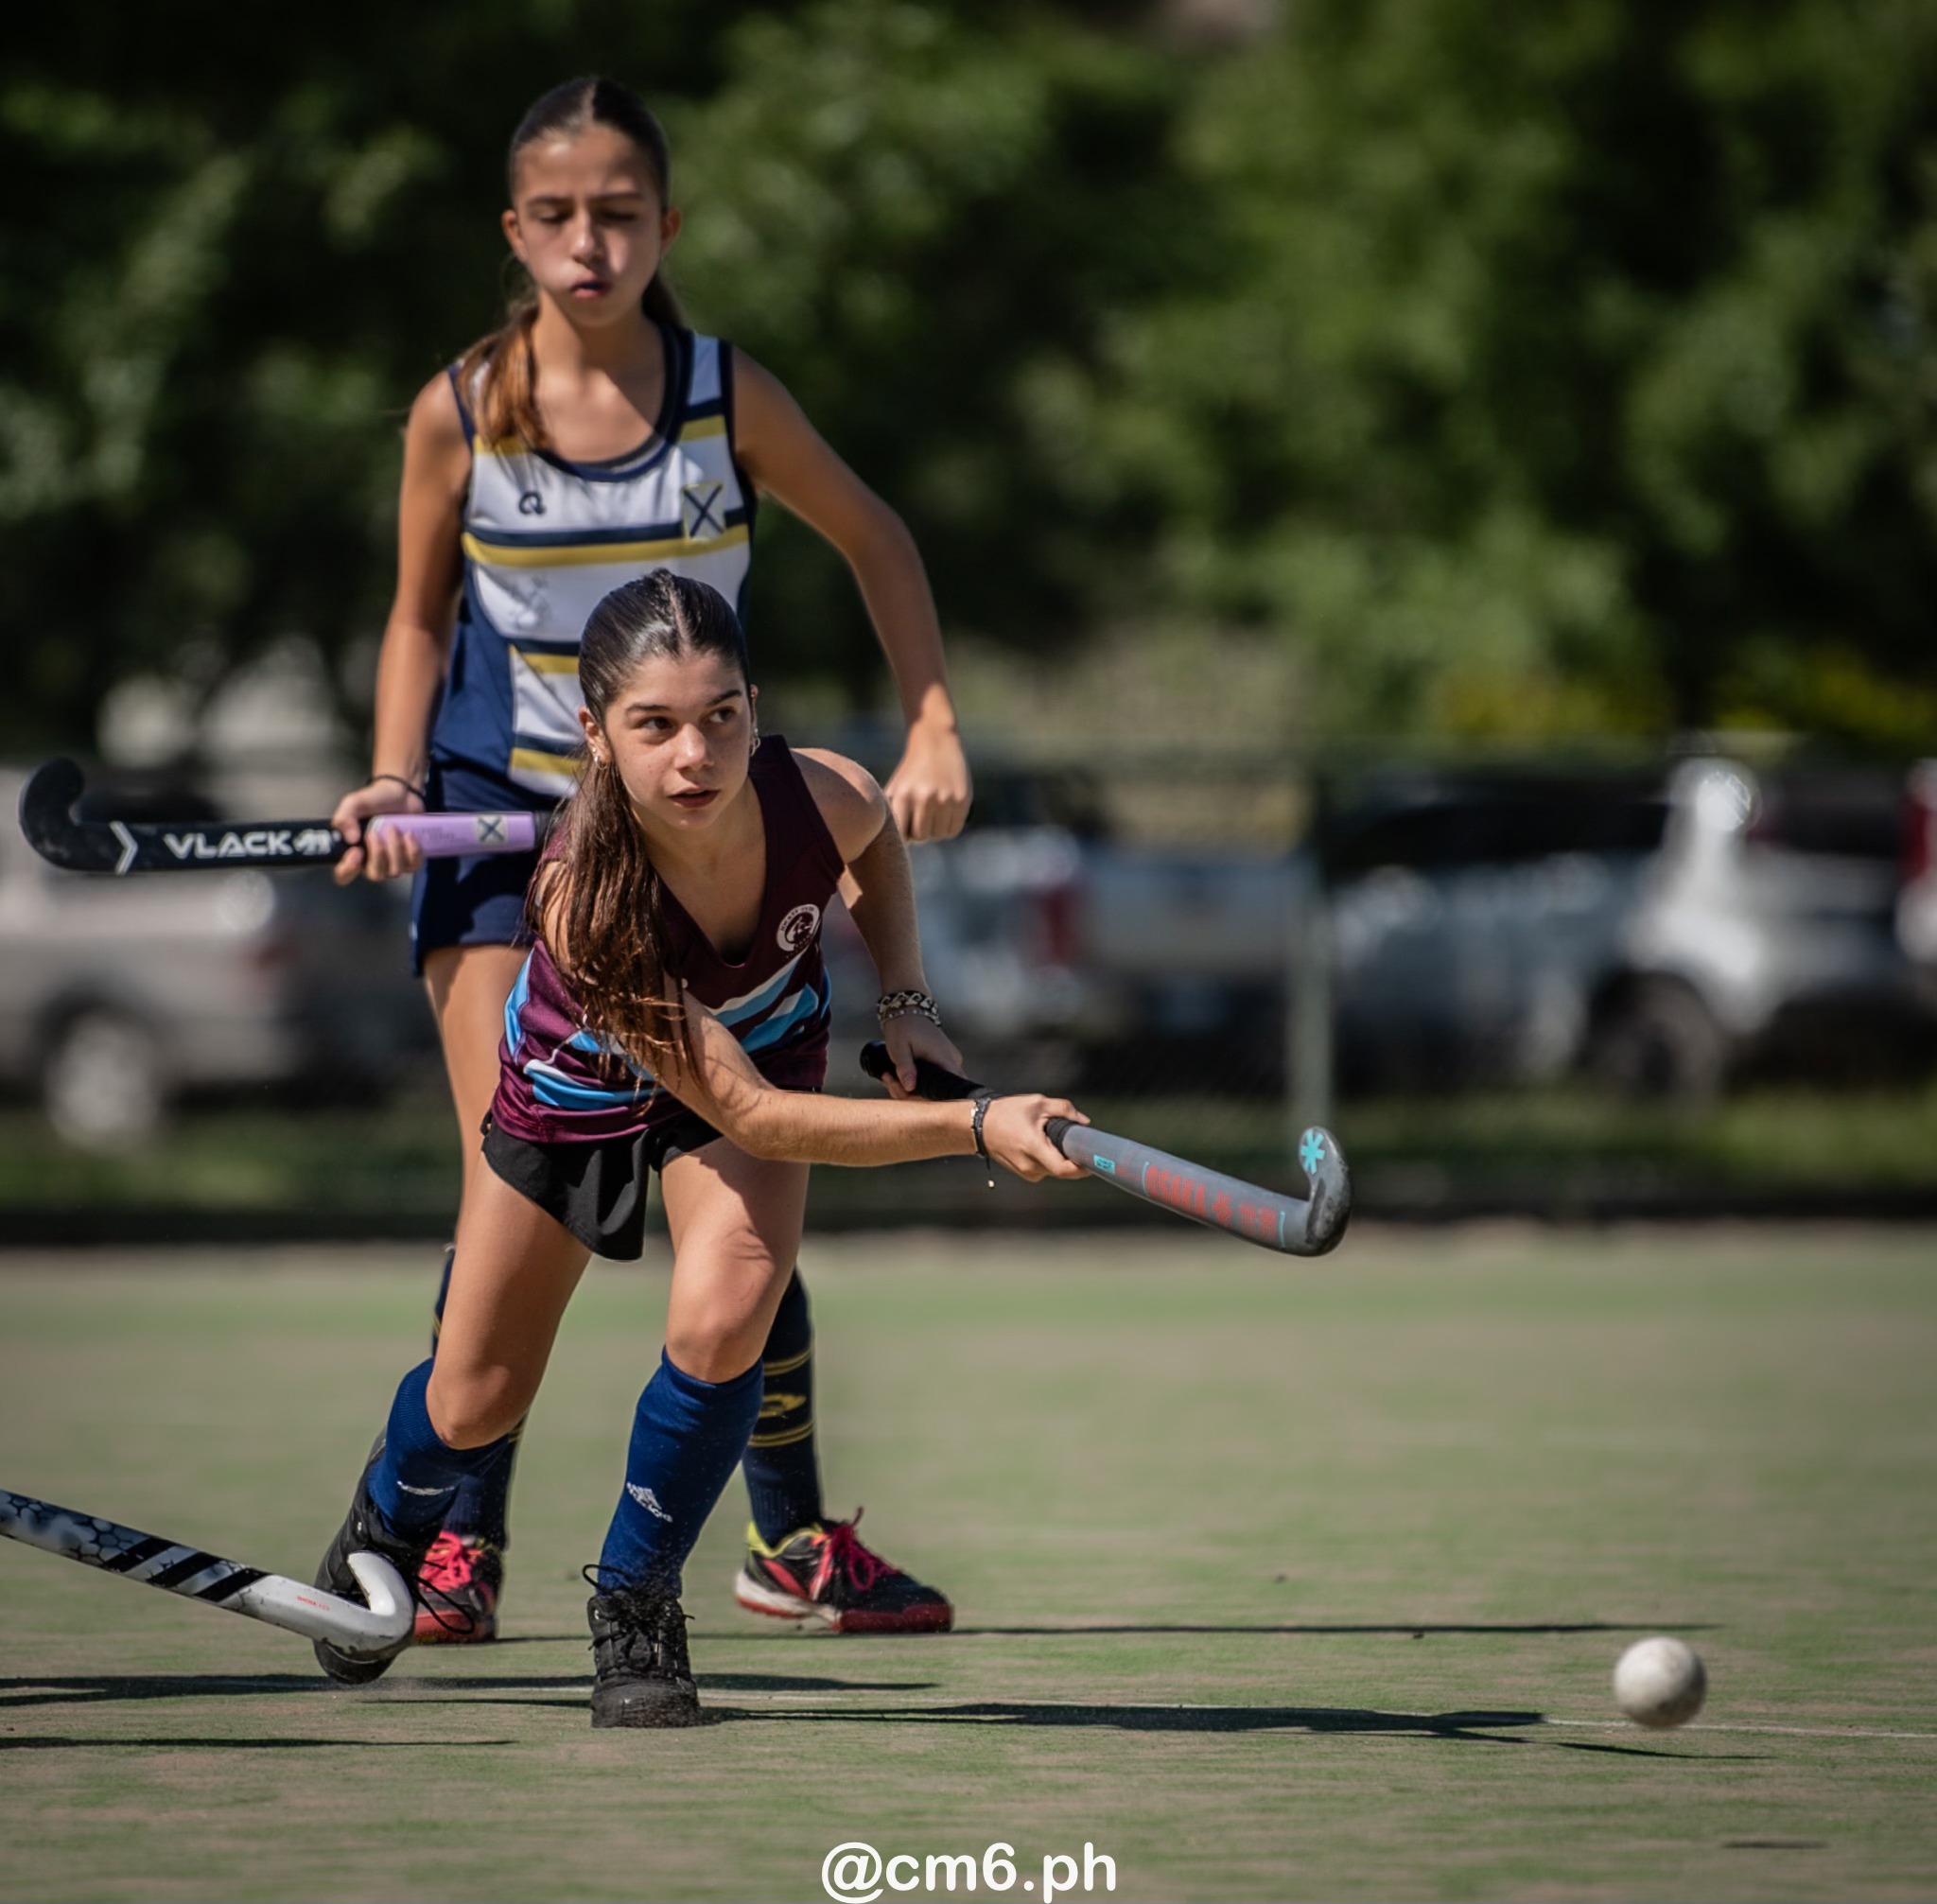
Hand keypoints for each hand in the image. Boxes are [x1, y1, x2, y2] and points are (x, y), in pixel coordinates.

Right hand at [330, 778, 425, 884]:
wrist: (401, 793)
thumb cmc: (374, 800)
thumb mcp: (353, 803)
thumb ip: (344, 817)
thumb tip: (351, 839)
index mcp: (354, 852)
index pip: (344, 875)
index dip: (348, 870)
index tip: (356, 851)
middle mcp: (372, 861)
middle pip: (375, 875)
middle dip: (378, 854)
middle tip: (375, 832)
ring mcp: (393, 862)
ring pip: (395, 871)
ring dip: (395, 849)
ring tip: (393, 828)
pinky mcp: (411, 858)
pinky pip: (413, 866)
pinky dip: (412, 851)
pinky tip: (409, 835)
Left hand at [878, 1013, 964, 1094]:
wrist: (908, 1012)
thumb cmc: (904, 1027)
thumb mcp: (899, 1048)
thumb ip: (905, 1067)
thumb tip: (910, 1087)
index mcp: (944, 1058)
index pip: (953, 1087)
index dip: (935, 1100)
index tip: (910, 1095)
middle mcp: (952, 1063)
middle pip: (939, 1094)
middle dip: (912, 1097)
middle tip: (892, 1083)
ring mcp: (948, 1064)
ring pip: (933, 1089)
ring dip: (908, 1091)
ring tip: (890, 1078)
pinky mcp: (942, 1064)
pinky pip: (931, 1082)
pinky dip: (913, 1084)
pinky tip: (897, 1079)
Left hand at [885, 720, 971, 843]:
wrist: (935, 742)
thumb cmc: (910, 772)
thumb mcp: (896, 788)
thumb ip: (893, 817)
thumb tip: (894, 849)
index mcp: (903, 795)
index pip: (902, 835)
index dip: (904, 836)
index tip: (905, 829)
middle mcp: (924, 798)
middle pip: (921, 837)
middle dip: (920, 832)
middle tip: (920, 819)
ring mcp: (945, 799)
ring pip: (938, 835)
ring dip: (934, 830)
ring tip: (932, 815)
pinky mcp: (962, 799)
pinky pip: (953, 830)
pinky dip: (948, 827)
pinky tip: (944, 814)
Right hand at [982, 1095, 1089, 1182]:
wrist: (979, 1126)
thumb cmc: (1006, 1113)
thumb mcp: (1037, 1103)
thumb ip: (1064, 1109)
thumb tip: (1084, 1122)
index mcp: (1033, 1147)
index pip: (1064, 1169)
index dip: (1082, 1168)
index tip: (1093, 1160)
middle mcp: (1030, 1165)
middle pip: (1062, 1170)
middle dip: (1072, 1158)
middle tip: (1076, 1142)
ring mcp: (1026, 1172)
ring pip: (1054, 1170)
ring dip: (1059, 1158)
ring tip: (1052, 1139)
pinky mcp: (1024, 1173)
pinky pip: (1045, 1169)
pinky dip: (1049, 1159)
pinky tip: (1043, 1145)